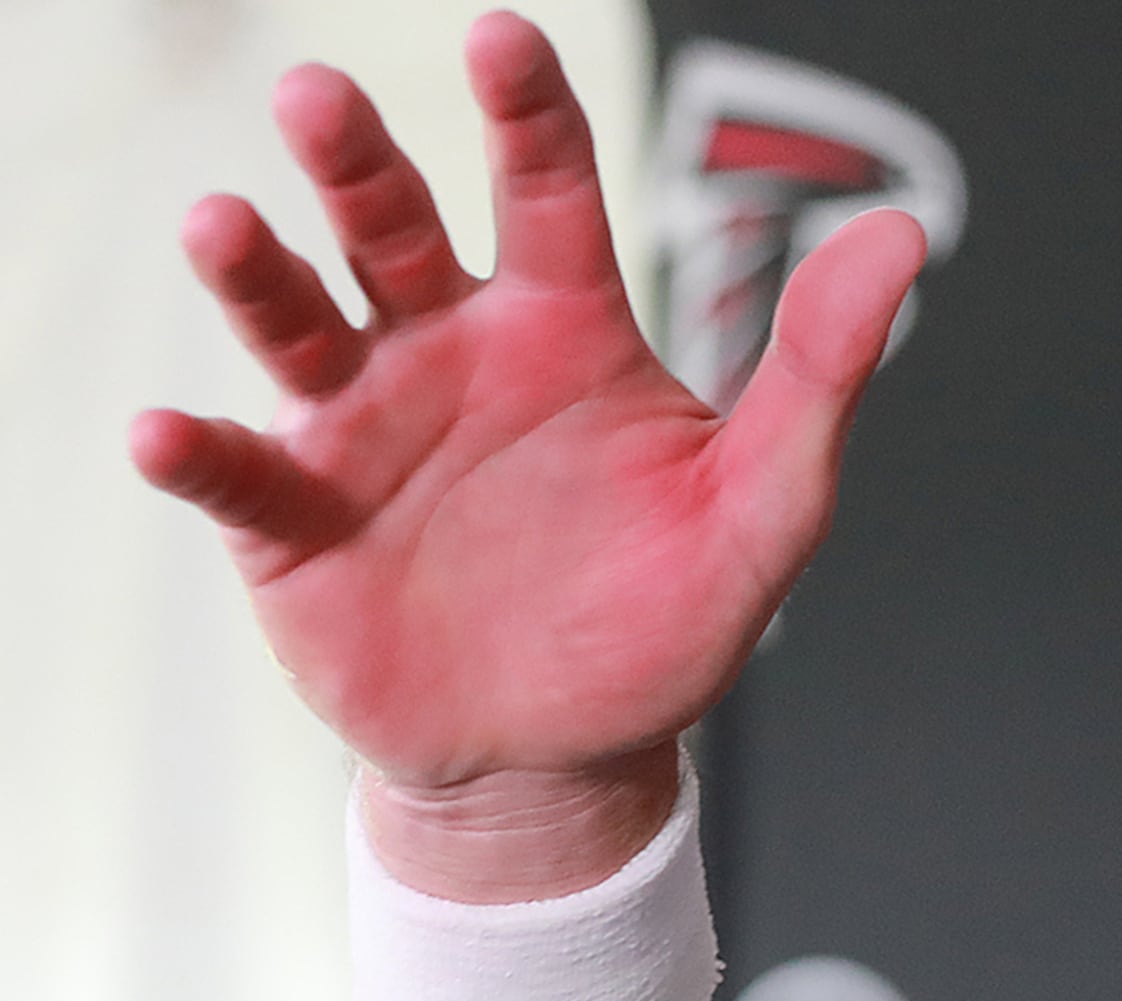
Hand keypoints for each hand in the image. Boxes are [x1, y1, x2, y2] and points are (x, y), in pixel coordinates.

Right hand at [129, 11, 922, 896]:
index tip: (500, 39)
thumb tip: (903, 236)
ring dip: (254, 269)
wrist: (570, 757)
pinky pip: (239, 471)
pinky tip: (169, 431)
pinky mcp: (295, 520)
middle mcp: (449, 353)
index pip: (546, 190)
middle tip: (319, 96)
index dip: (525, 112)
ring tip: (223, 225)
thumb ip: (820, 369)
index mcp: (563, 330)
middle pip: (392, 227)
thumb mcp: (766, 506)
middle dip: (353, 161)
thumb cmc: (663, 619)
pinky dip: (199, 450)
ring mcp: (361, 427)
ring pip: (296, 320)